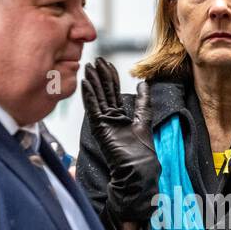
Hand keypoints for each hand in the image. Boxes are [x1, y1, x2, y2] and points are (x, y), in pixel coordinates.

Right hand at [81, 58, 160, 226]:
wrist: (139, 169)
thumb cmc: (143, 151)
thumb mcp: (144, 119)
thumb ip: (143, 102)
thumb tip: (144, 83)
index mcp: (118, 117)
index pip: (112, 92)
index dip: (109, 77)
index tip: (106, 63)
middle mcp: (109, 119)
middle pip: (102, 93)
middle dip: (99, 76)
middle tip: (94, 60)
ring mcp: (103, 124)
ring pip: (97, 98)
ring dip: (92, 82)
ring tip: (87, 67)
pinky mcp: (100, 129)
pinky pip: (93, 109)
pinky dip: (89, 96)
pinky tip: (86, 83)